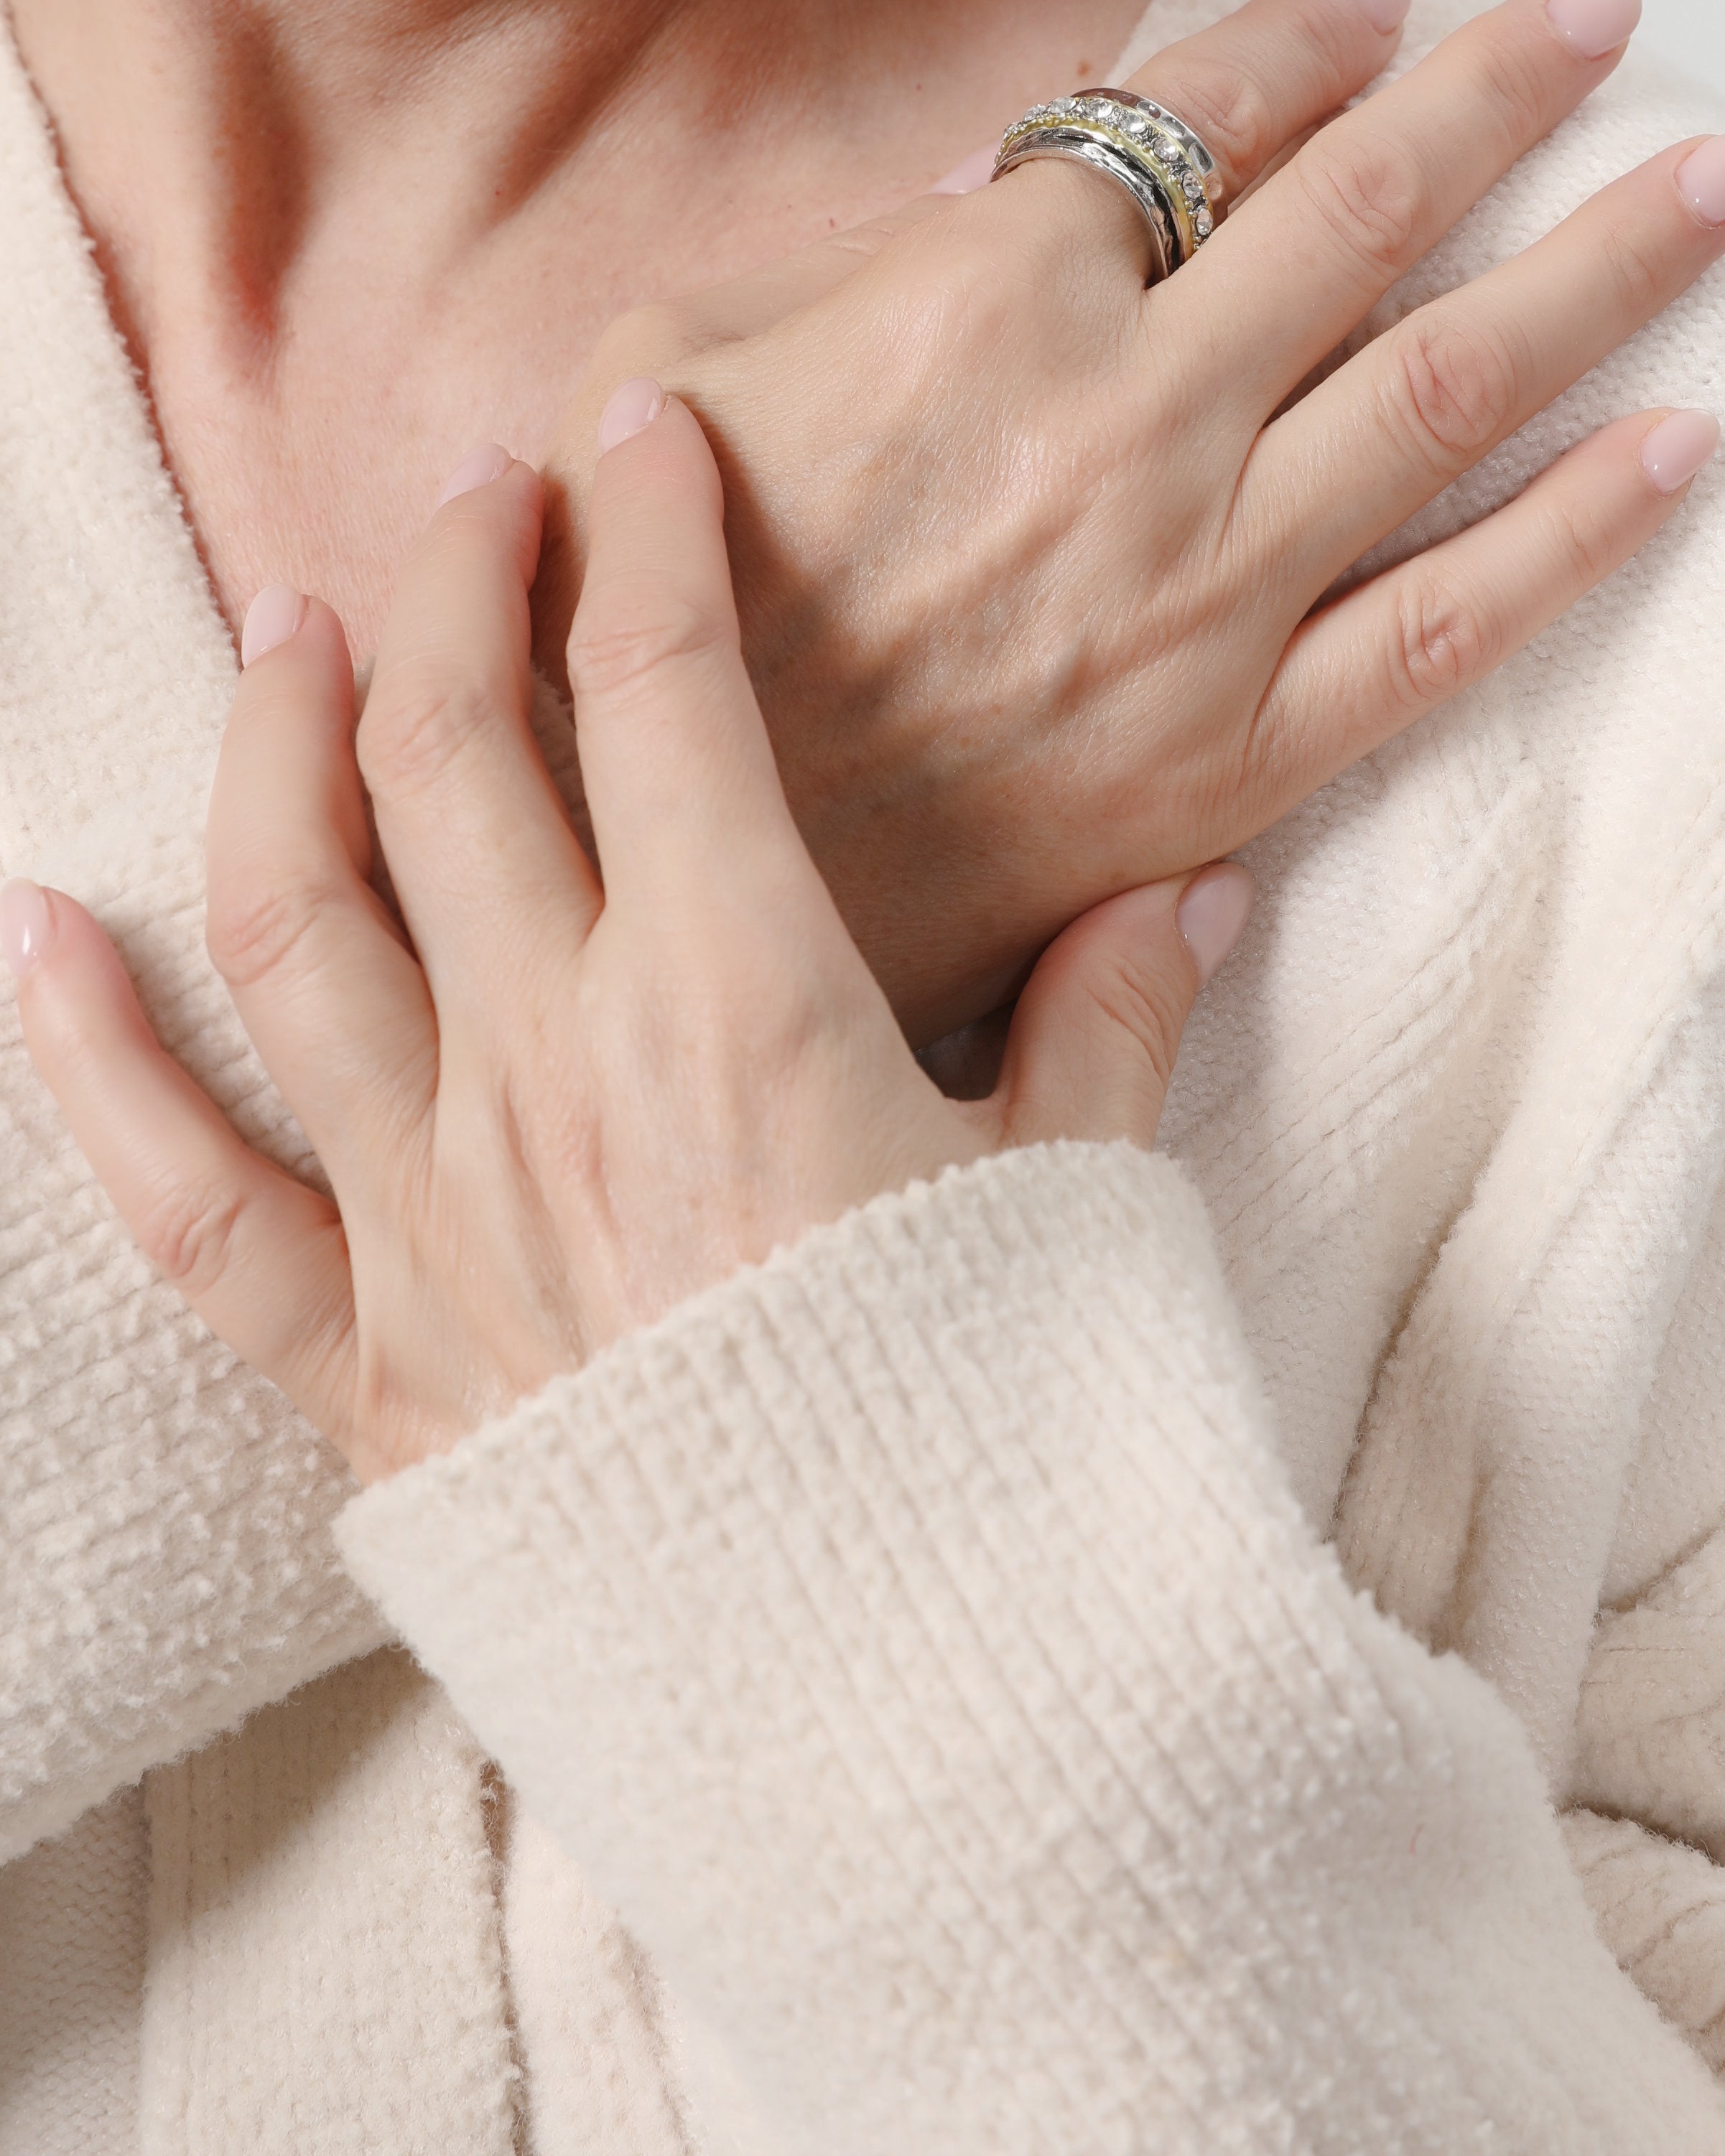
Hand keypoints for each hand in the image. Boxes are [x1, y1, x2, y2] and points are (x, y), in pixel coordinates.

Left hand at [0, 395, 1253, 1481]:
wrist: (916, 1720)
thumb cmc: (1011, 1444)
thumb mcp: (1082, 1202)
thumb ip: (1106, 1018)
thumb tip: (1178, 887)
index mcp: (740, 1003)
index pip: (660, 689)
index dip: (646, 530)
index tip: (640, 436)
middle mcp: (555, 1070)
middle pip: (450, 751)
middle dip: (453, 581)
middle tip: (480, 488)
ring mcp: (435, 1208)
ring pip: (295, 910)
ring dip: (283, 737)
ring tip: (300, 619)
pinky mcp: (368, 1357)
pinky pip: (184, 1193)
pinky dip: (90, 1057)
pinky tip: (35, 935)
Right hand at [539, 0, 1724, 1041]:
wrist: (663, 871)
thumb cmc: (641, 607)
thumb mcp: (659, 365)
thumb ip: (834, 260)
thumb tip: (980, 188)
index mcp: (982, 300)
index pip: (1189, 120)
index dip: (1301, 39)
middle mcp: (1128, 420)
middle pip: (1365, 212)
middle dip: (1505, 93)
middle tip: (1613, 7)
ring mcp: (1201, 589)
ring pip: (1449, 386)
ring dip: (1602, 265)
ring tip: (1723, 181)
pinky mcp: (1238, 749)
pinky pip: (1447, 623)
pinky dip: (1577, 532)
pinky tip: (1684, 450)